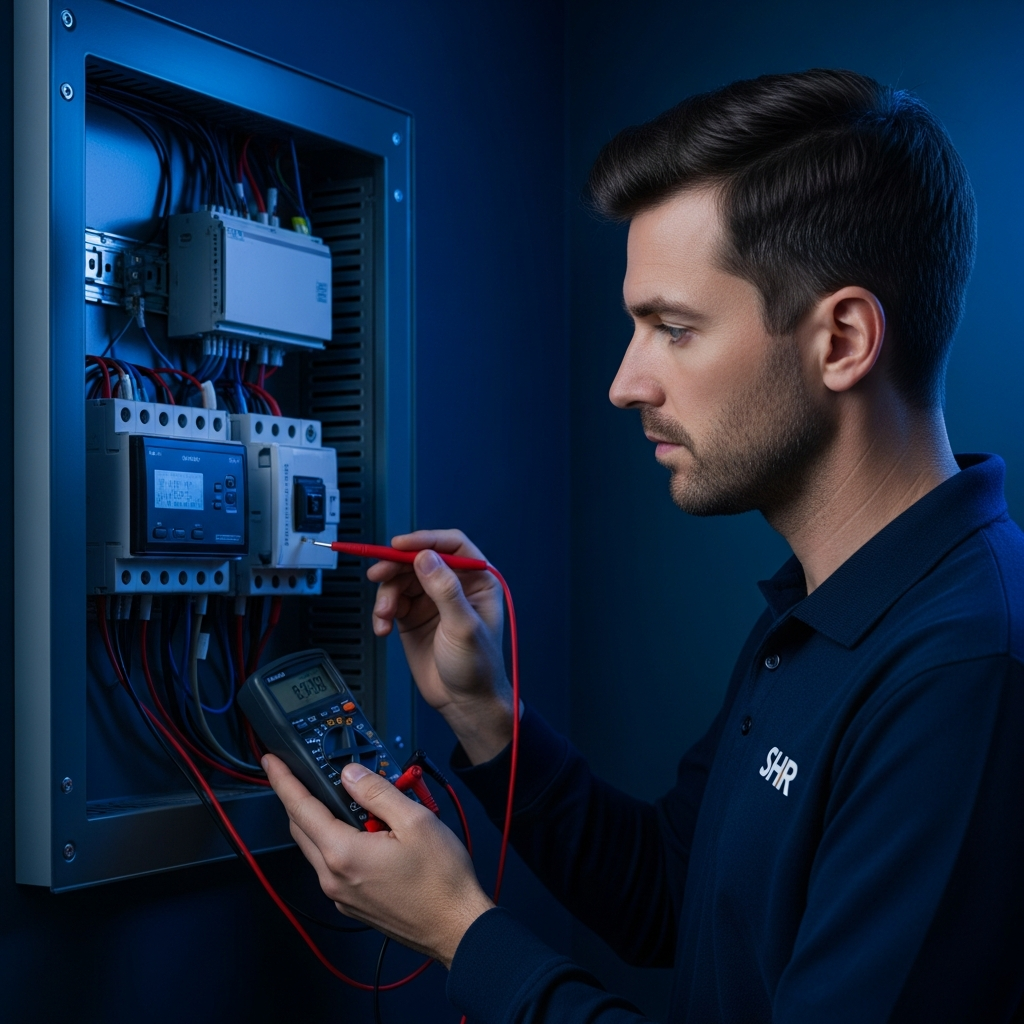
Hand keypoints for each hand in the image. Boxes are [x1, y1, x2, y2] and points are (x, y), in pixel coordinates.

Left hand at [263, 753, 493, 967]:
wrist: (456, 926)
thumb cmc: (442, 881)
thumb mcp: (416, 821)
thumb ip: (378, 792)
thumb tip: (351, 774)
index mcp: (344, 853)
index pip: (300, 808)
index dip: (283, 780)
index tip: (273, 762)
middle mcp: (334, 877)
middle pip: (302, 828)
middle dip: (302, 798)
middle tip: (317, 775)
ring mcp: (341, 894)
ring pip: (317, 847)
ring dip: (324, 820)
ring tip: (359, 802)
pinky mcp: (353, 902)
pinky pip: (333, 865)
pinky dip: (339, 842)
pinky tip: (368, 832)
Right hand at [368, 530, 513, 762]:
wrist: (463, 702)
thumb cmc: (477, 667)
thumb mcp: (463, 626)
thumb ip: (445, 590)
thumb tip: (426, 558)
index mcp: (477, 580)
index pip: (451, 545)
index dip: (425, 540)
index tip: (400, 545)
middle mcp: (453, 586)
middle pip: (418, 559)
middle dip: (396, 567)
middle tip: (378, 575)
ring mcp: (432, 600)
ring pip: (401, 579)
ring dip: (387, 595)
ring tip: (385, 615)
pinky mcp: (413, 616)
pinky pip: (391, 601)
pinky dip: (383, 612)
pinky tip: (384, 627)